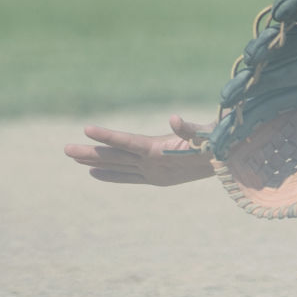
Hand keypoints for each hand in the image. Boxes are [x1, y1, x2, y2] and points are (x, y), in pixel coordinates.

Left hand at [63, 114, 213, 185]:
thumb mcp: (208, 132)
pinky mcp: (157, 178)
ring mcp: (153, 173)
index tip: (86, 128)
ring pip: (118, 167)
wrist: (231, 164)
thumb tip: (174, 118)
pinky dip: (110, 174)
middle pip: (115, 157)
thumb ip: (190, 128)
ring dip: (95, 162)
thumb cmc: (220, 142)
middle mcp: (153, 165)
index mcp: (161, 152)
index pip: (127, 142)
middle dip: (90, 152)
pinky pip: (127, 176)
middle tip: (65, 149)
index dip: (106, 135)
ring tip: (74, 157)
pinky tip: (94, 173)